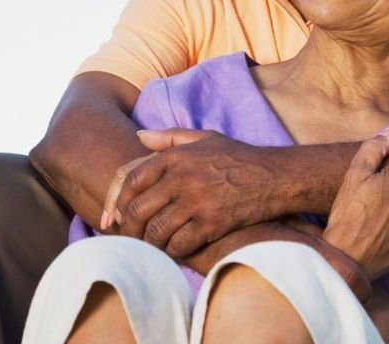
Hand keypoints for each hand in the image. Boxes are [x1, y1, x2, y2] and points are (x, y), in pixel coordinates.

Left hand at [101, 129, 283, 256]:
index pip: (130, 178)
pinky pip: (179, 244)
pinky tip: (174, 251)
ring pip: (155, 230)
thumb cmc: (239, 157)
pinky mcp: (211, 222)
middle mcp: (181, 177)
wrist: (275, 177)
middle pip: (138, 208)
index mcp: (175, 156)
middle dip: (128, 228)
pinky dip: (172, 251)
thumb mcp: (205, 138)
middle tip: (129, 238)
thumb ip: (169, 137)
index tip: (113, 216)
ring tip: (150, 247)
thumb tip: (140, 136)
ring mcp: (196, 201)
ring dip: (149, 243)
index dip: (116, 200)